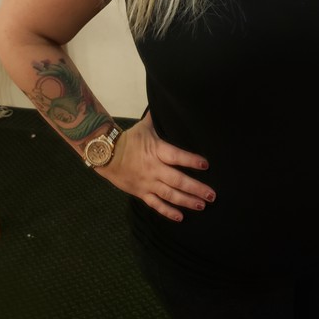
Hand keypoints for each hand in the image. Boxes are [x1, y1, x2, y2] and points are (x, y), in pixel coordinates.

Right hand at [95, 112, 215, 221]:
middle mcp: (154, 169)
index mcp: (156, 151)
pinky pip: (156, 204)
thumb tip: (166, 101)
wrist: (106, 155)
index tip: (205, 164)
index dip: (191, 160)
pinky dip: (168, 212)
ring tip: (202, 205)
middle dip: (196, 188)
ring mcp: (147, 183)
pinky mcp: (141, 192)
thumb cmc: (128, 139)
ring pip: (170, 195)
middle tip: (212, 195)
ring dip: (187, 201)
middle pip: (177, 180)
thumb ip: (157, 118)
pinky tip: (181, 217)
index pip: (176, 156)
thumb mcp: (144, 127)